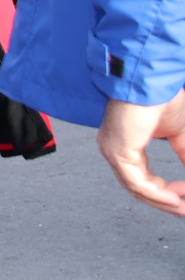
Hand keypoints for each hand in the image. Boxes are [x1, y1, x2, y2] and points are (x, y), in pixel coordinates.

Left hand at [98, 91, 184, 215]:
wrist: (153, 81)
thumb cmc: (161, 98)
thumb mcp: (180, 134)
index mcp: (124, 144)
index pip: (141, 178)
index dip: (164, 192)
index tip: (184, 196)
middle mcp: (114, 149)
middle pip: (138, 187)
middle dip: (165, 201)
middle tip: (184, 210)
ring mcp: (112, 150)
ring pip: (137, 188)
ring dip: (163, 200)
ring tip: (183, 206)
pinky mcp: (117, 150)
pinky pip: (136, 182)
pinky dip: (157, 194)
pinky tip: (175, 198)